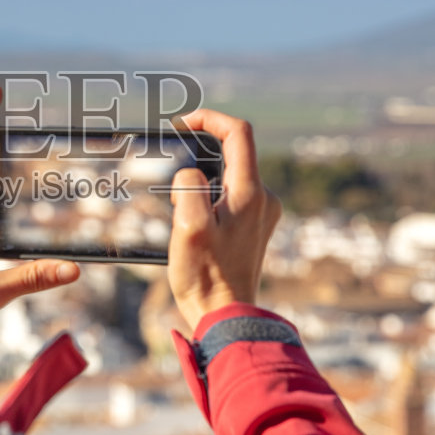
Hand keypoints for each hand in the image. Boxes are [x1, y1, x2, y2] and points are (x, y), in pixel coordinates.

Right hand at [167, 108, 280, 321]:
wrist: (226, 316)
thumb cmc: (205, 276)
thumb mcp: (187, 227)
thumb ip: (188, 187)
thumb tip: (189, 174)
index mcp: (249, 192)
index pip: (238, 132)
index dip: (210, 118)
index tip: (184, 122)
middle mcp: (263, 198)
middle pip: (233, 153)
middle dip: (199, 155)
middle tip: (172, 173)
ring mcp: (262, 212)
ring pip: (229, 176)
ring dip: (201, 181)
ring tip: (179, 208)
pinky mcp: (255, 226)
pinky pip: (231, 196)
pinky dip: (208, 197)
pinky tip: (192, 222)